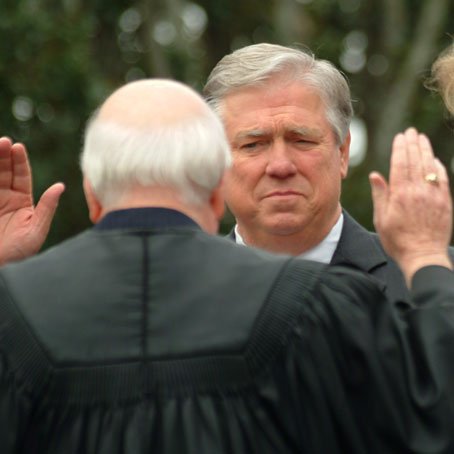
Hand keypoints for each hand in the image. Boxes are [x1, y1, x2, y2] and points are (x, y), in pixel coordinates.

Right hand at [0, 137, 64, 264]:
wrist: (1, 270)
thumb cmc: (19, 255)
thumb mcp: (35, 232)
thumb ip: (46, 208)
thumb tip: (60, 186)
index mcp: (23, 204)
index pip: (22, 177)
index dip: (19, 162)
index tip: (18, 147)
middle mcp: (6, 200)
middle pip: (4, 172)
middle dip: (4, 156)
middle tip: (4, 142)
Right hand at [369, 128, 452, 284]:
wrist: (423, 255)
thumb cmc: (398, 240)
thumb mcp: (382, 219)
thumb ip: (381, 195)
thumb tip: (376, 175)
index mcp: (401, 194)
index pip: (400, 164)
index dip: (400, 148)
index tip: (400, 136)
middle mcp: (418, 191)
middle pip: (416, 161)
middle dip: (413, 144)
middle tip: (411, 131)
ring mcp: (434, 195)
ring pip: (429, 166)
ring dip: (426, 150)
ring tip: (422, 138)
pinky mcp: (445, 202)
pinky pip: (442, 179)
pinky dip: (437, 166)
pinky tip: (434, 160)